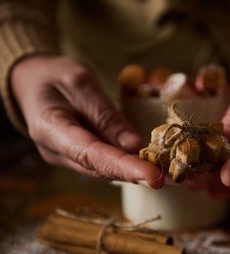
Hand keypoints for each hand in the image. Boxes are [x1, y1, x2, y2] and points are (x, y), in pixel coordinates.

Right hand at [10, 55, 163, 187]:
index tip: (153, 176)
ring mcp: (68, 157)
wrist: (32, 80)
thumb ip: (105, 115)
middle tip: (172, 177)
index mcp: (51, 130)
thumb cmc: (52, 75)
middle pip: (101, 168)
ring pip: (104, 169)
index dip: (124, 167)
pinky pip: (105, 161)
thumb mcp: (80, 83)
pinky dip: (128, 163)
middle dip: (137, 173)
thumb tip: (134, 144)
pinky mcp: (80, 154)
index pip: (92, 154)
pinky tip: (151, 162)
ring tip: (169, 172)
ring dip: (136, 171)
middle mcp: (57, 152)